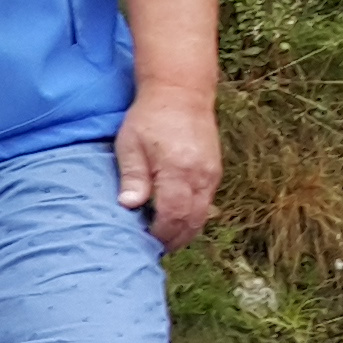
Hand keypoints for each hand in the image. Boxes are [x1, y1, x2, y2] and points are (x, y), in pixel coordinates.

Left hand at [118, 90, 222, 248]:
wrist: (181, 93)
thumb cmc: (150, 117)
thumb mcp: (130, 144)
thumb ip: (133, 176)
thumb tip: (128, 206)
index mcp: (178, 170)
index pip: (172, 215)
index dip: (159, 233)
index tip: (142, 241)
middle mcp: (201, 176)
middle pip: (191, 221)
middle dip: (173, 239)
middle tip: (152, 250)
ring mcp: (211, 175)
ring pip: (202, 216)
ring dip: (184, 232)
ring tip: (163, 241)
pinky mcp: (214, 173)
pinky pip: (206, 204)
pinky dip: (193, 218)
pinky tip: (176, 222)